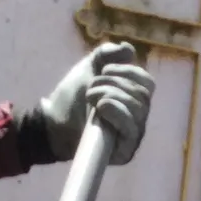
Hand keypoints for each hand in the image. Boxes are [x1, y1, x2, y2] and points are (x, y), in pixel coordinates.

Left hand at [39, 41, 154, 165]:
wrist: (53, 121)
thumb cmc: (73, 97)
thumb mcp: (89, 68)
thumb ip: (107, 55)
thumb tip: (129, 50)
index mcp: (134, 98)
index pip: (147, 82)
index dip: (129, 71)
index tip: (104, 69)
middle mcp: (138, 117)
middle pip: (143, 95)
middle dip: (114, 84)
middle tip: (91, 87)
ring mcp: (133, 135)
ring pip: (138, 109)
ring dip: (111, 95)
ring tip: (90, 97)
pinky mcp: (125, 150)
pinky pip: (131, 129)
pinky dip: (117, 112)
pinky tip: (102, 106)